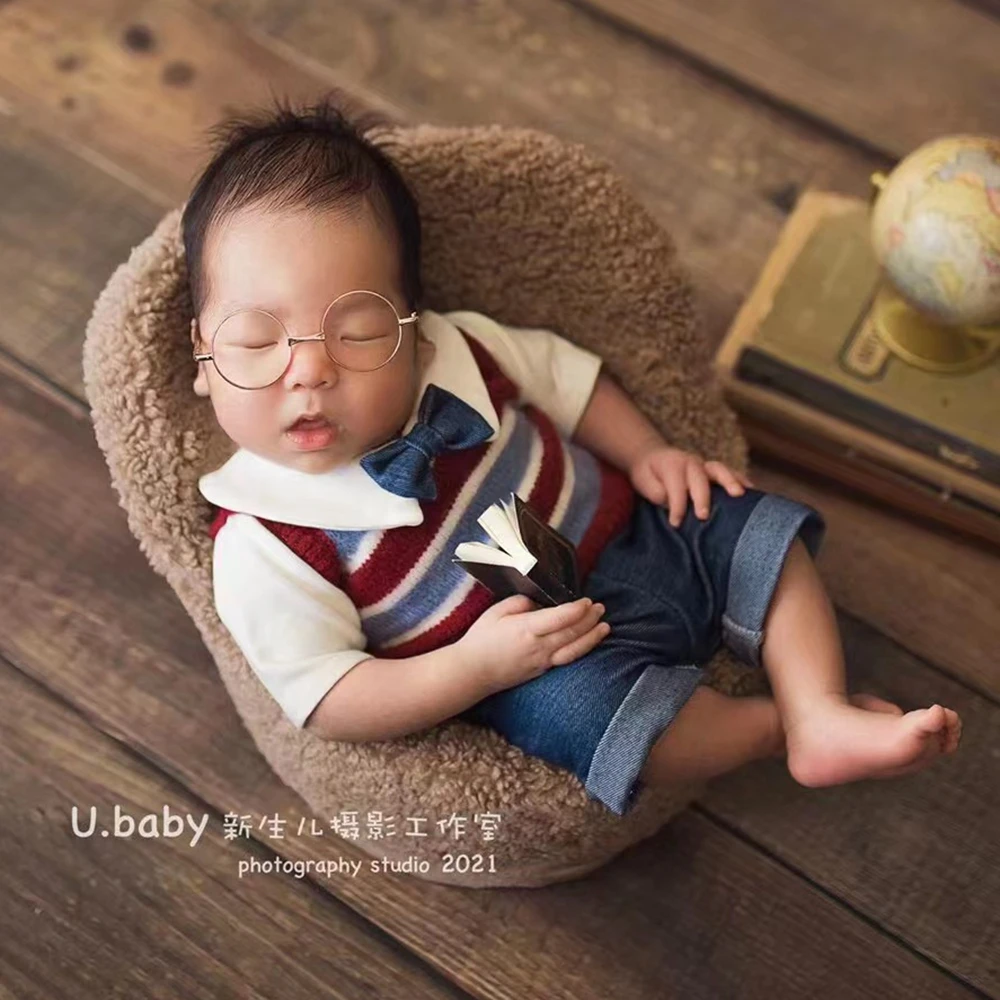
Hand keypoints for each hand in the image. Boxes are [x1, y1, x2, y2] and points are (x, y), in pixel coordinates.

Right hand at [458, 595, 609, 694]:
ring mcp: (542, 661)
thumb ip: (520, 603)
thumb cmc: (481, 639)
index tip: (587, 601)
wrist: (472, 672)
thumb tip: (539, 603)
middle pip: (572, 632)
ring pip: (574, 649)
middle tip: (601, 608)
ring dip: (592, 637)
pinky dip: (581, 650)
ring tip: (605, 627)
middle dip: (590, 620)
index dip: (578, 609)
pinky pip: (566, 659)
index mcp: (526, 629)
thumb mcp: (496, 612)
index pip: (560, 618)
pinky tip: (588, 643)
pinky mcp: (541, 671)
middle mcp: (538, 647)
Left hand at [629, 440, 754, 527]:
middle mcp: (690, 462)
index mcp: (672, 465)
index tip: (675, 523)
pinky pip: (730, 472)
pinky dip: (740, 480)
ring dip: (730, 482)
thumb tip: (674, 505)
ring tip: (739, 495)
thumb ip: (659, 494)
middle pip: (699, 478)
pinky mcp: (713, 470)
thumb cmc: (649, 475)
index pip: (676, 487)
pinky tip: (752, 491)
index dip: (676, 506)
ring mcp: (704, 465)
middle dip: (702, 497)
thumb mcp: (645, 484)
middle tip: (703, 515)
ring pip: (719, 470)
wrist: (652, 457)